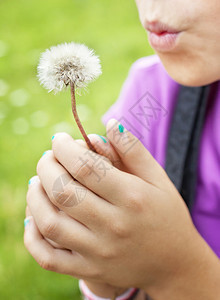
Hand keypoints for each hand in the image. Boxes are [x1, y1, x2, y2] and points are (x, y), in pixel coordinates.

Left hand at [24, 119, 219, 299]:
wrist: (175, 264)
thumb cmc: (167, 215)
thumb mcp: (158, 179)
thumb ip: (134, 150)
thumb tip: (109, 123)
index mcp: (132, 197)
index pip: (85, 167)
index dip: (64, 148)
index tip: (58, 139)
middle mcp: (114, 225)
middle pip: (63, 191)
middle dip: (46, 166)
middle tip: (48, 157)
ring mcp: (99, 252)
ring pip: (50, 222)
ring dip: (35, 196)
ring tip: (38, 182)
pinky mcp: (90, 270)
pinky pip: (48, 258)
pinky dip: (32, 237)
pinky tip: (34, 218)